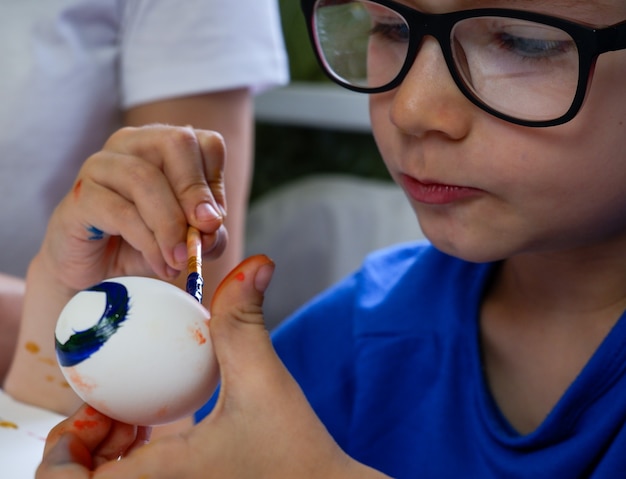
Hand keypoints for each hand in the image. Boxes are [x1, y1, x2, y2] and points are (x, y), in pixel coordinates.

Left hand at [37, 255, 389, 478]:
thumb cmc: (294, 452)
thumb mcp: (264, 381)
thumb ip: (244, 320)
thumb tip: (254, 263)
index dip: (63, 445)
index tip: (102, 410)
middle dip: (82, 443)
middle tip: (119, 411)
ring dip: (102, 452)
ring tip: (137, 418)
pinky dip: (125, 460)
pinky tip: (156, 432)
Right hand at [39, 125, 226, 291]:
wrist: (95, 274)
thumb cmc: (143, 245)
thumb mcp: (187, 239)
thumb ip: (207, 233)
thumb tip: (210, 226)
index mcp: (165, 146)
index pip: (206, 143)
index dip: (215, 184)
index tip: (213, 222)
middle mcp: (133, 143)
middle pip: (177, 143)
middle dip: (195, 193)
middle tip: (202, 234)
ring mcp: (101, 165)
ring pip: (146, 179)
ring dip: (171, 225)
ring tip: (180, 260)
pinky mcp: (81, 195)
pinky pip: (121, 212)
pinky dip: (148, 242)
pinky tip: (160, 264)